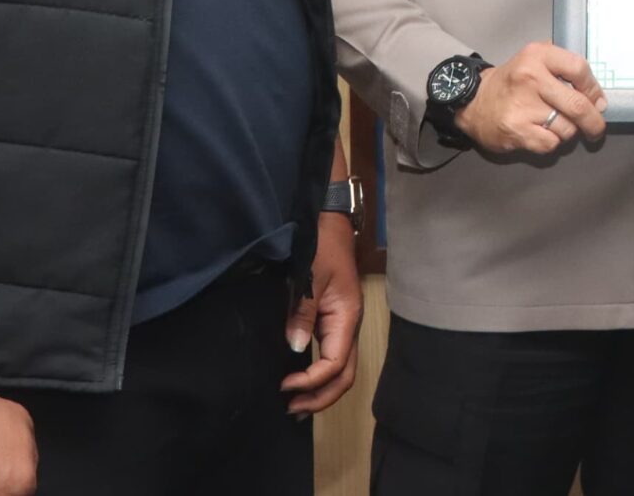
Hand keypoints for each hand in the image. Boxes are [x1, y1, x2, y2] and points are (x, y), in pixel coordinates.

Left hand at [281, 208, 362, 415]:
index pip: (336, 364)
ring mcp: (342, 325)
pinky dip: (318, 375)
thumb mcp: (309, 277)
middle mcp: (349, 326)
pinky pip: (331, 357)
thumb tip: (294, 349)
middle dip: (321, 397)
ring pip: (341, 370)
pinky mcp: (333, 322)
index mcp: (347, 317)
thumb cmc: (320, 246)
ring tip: (295, 404)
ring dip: (321, 390)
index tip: (284, 385)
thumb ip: (302, 314)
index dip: (312, 380)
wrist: (328, 223)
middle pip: (345, 375)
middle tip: (291, 409)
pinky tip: (301, 380)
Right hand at [456, 42, 606, 154]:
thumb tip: (597, 96)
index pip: (579, 68)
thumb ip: (563, 67)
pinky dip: (552, 142)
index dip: (594, 88)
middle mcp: (531, 78)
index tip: (599, 101)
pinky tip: (541, 133)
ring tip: (556, 124)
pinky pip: (551, 143)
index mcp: (538, 56)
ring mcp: (523, 106)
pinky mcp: (517, 130)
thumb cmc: (512, 82)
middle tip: (596, 128)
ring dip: (568, 131)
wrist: (474, 102)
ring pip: (567, 127)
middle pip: (578, 105)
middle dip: (594, 121)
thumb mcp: (534, 59)